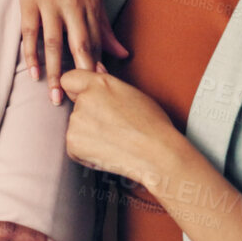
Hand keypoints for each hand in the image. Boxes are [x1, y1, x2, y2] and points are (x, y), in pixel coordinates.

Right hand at [15, 0, 127, 102]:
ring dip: (54, 72)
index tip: (102, 90)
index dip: (99, 66)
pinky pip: (30, 34)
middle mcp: (71, 4)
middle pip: (79, 44)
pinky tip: (34, 74)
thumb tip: (124, 54)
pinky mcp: (29, 4)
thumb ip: (105, 26)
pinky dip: (32, 55)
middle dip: (81, 73)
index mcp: (90, 3)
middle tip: (81, 101)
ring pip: (53, 43)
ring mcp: (49, 4)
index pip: (97, 41)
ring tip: (55, 96)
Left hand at [60, 68, 241, 240]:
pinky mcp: (77, 146)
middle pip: (77, 105)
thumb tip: (93, 77)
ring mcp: (79, 124)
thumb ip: (109, 88)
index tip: (83, 89)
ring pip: (77, 129)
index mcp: (104, 84)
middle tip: (120, 127)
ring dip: (92, 136)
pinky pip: (78, 148)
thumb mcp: (138, 98)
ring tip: (122, 143)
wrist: (167, 163)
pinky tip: (113, 155)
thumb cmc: (162, 131)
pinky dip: (90, 153)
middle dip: (91, 116)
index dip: (80, 85)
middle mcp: (87, 101)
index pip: (74, 77)